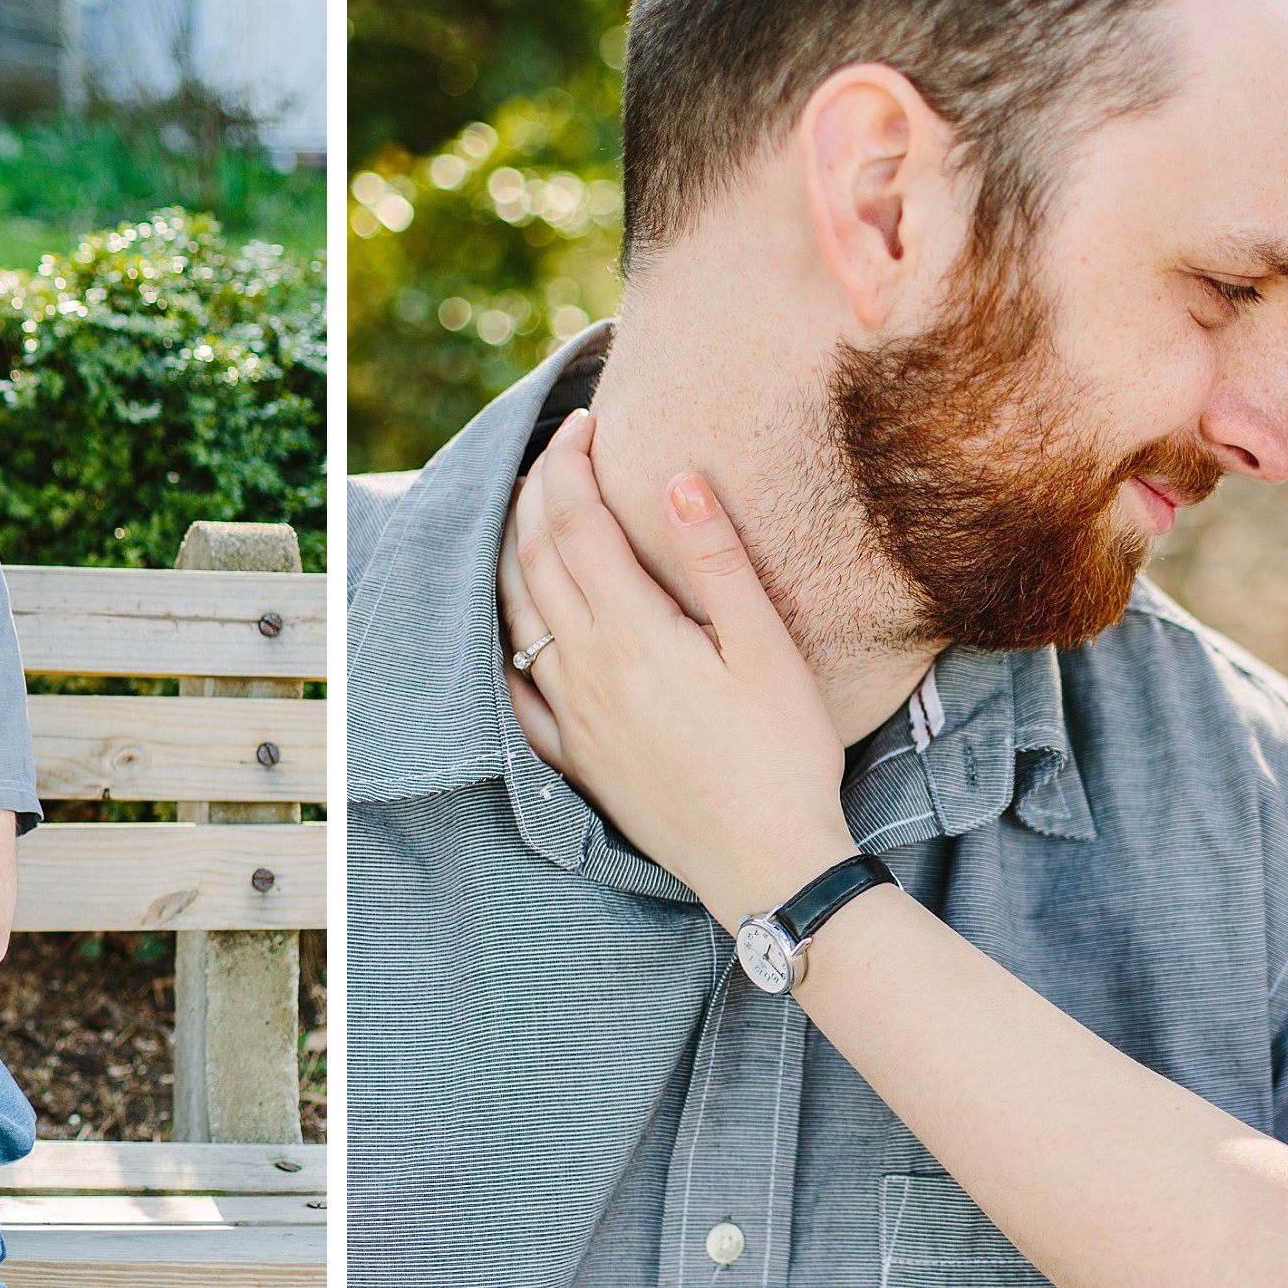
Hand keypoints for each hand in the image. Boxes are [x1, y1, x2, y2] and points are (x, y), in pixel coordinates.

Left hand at [506, 408, 855, 923]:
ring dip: (512, 553)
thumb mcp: (766, 649)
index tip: (582, 423)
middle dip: (536, 492)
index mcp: (632, 632)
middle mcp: (585, 669)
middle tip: (554, 450)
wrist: (762, 864)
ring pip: (516, 615)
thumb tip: (675, 480)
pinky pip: (517, 687)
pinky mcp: (575, 756)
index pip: (576, 524)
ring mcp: (571, 715)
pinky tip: (512, 626)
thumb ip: (717, 562)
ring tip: (526, 513)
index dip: (570, 464)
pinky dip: (506, 638)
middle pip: (534, 558)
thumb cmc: (781, 755)